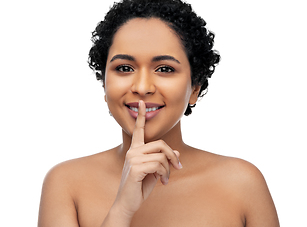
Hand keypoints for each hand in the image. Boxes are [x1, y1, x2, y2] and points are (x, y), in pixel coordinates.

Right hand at [112, 100, 182, 219]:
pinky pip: (158, 165)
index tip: (142, 103)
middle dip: (172, 156)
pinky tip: (162, 182)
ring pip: (162, 156)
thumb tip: (176, 152)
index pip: (138, 130)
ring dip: (168, 169)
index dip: (141, 116)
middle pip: (161, 144)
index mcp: (135, 150)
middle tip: (178, 168)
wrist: (128, 203)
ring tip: (165, 179)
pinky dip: (165, 174)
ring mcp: (133, 159)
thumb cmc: (140, 186)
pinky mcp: (135, 168)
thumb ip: (163, 159)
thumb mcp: (155, 171)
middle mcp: (133, 151)